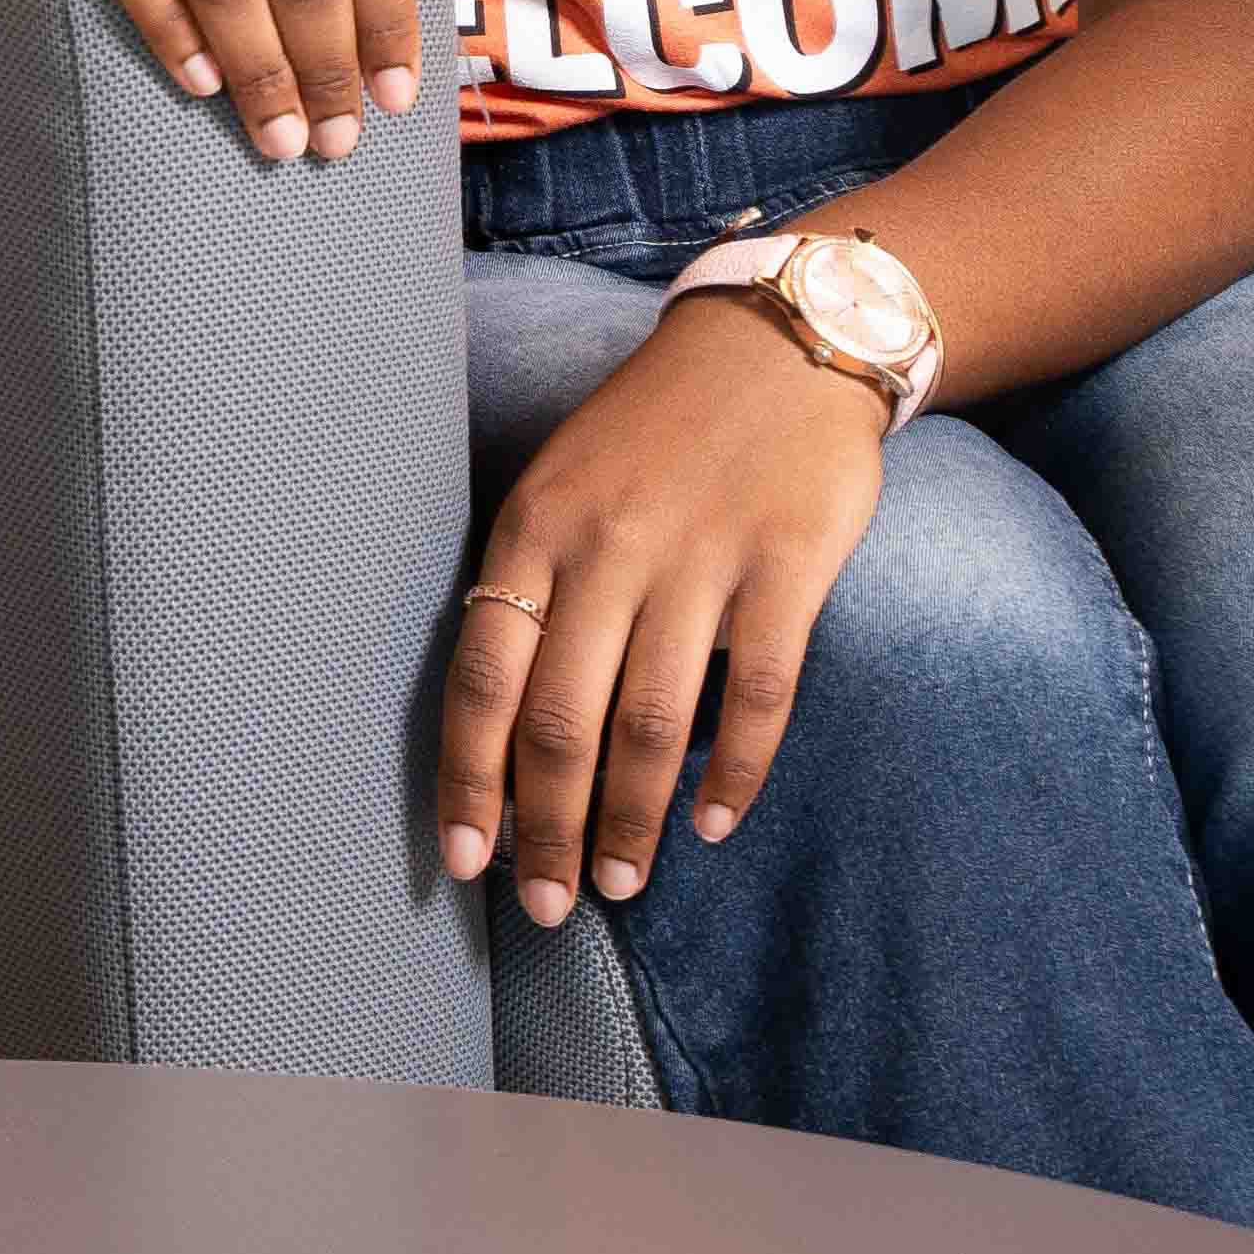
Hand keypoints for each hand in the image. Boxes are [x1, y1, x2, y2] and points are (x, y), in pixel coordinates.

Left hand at [439, 290, 894, 925]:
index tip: (466, 860)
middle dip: (548, 828)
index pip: (482, 679)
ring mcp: (699, 559)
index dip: (470, 780)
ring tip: (623, 883)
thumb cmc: (655, 430)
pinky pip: (759, 694)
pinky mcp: (786, 568)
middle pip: (560, 720)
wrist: (775, 347)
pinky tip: (714, 825)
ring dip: (633, 819)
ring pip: (652, 723)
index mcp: (534, 529)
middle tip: (547, 905)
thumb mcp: (562, 483)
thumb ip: (537, 584)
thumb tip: (505, 719)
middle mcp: (607, 549)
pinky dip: (736, 772)